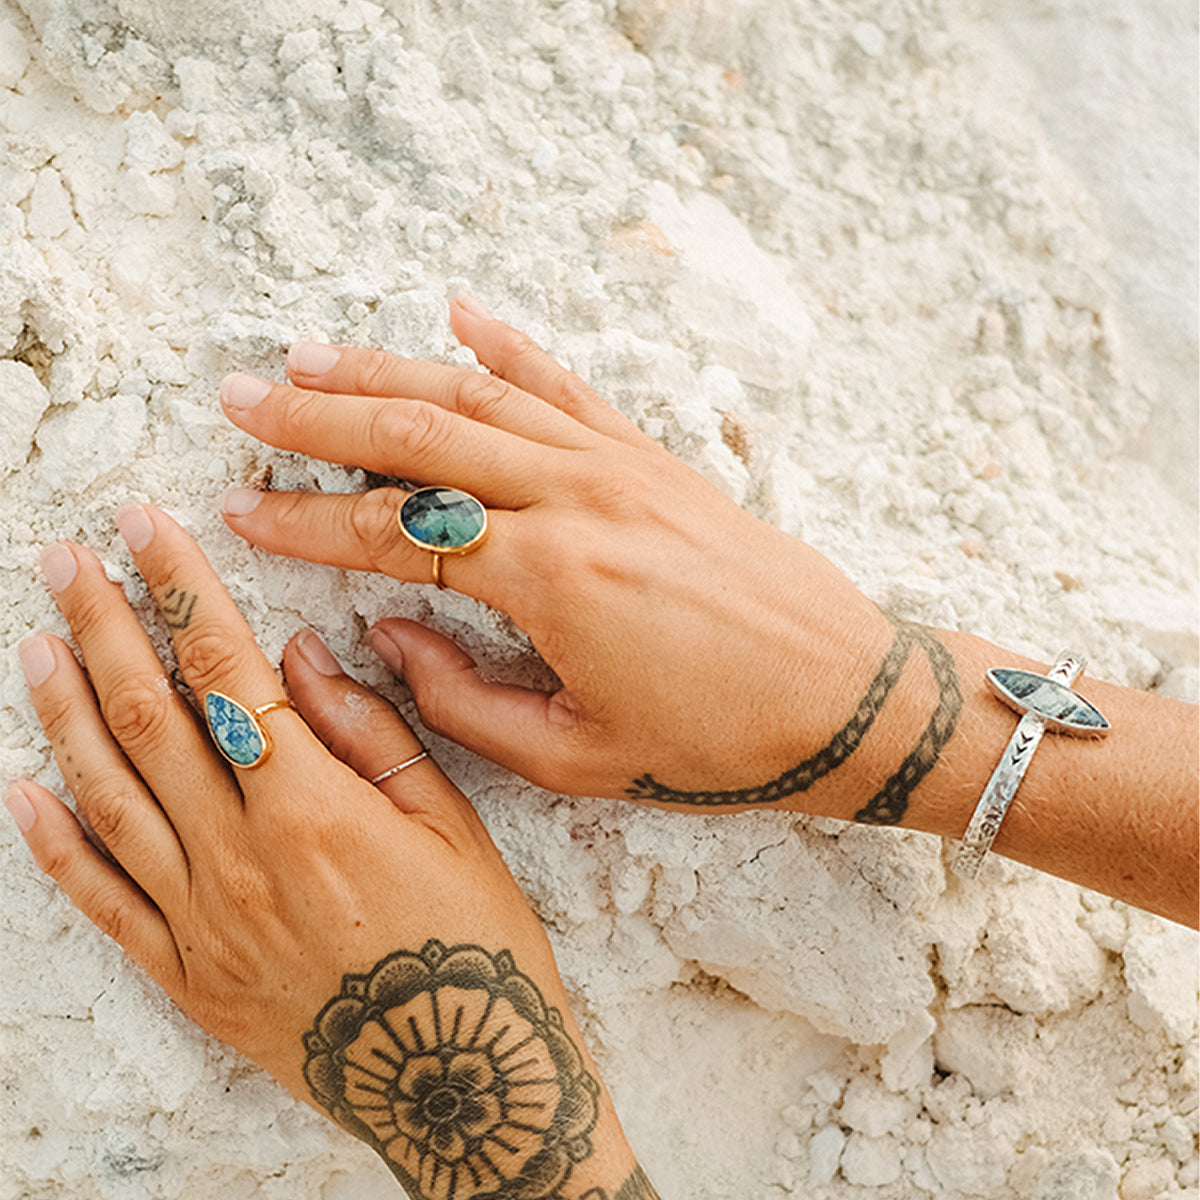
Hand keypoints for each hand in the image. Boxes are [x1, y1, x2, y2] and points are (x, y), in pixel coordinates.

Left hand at [9, 506, 643, 1198]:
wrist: (458, 1084)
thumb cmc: (472, 944)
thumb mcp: (452, 825)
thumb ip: (372, 734)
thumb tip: (302, 657)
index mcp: (315, 809)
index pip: (228, 672)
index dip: (182, 592)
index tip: (146, 531)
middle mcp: (241, 858)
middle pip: (152, 719)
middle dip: (105, 628)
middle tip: (66, 562)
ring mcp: (202, 922)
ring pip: (110, 796)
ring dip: (65, 712)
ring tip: (35, 643)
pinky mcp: (186, 975)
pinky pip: (102, 900)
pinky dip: (56, 841)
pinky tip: (25, 787)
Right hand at [218, 297, 896, 814]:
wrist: (844, 698)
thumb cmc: (719, 740)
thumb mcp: (578, 756)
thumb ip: (463, 702)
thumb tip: (391, 637)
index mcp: (550, 578)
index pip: (394, 533)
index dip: (306, 524)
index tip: (240, 511)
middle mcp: (577, 498)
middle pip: (419, 439)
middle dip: (318, 419)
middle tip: (242, 400)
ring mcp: (619, 464)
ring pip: (480, 395)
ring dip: (387, 371)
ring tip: (310, 356)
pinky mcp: (653, 456)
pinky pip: (567, 384)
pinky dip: (508, 344)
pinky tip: (458, 313)